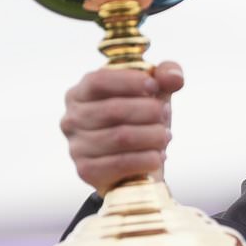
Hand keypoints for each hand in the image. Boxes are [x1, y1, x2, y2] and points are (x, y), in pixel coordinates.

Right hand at [60, 61, 183, 195]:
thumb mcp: (153, 93)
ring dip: (152, 135)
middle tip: (165, 113)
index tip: (154, 86)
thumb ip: (165, 75)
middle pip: (113, 110)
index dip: (129, 81)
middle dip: (148, 110)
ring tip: (165, 136)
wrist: (137, 164)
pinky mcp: (86, 171)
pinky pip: (120, 163)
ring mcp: (76, 147)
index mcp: (80, 93)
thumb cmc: (141, 120)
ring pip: (120, 137)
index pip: (98, 81)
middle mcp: (71, 119)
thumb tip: (174, 77)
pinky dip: (146, 158)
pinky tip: (158, 156)